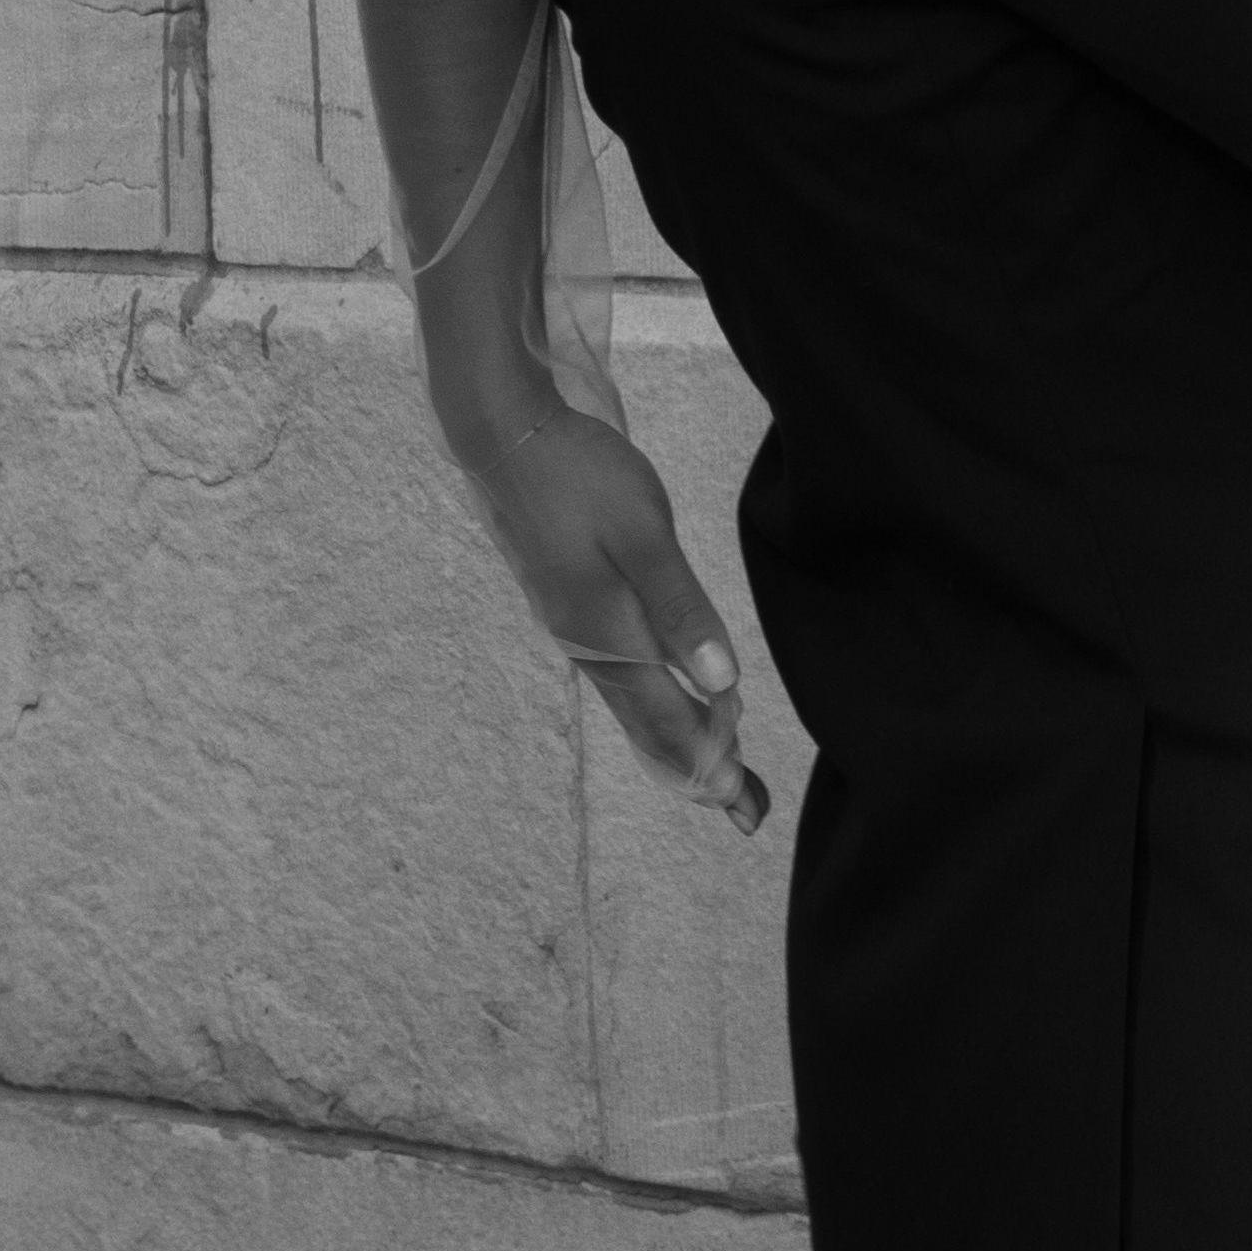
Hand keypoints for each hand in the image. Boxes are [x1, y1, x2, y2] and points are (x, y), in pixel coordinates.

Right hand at [469, 403, 770, 832]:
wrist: (506, 440)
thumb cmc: (581, 478)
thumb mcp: (642, 533)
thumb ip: (682, 607)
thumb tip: (722, 681)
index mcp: (608, 636)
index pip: (668, 719)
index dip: (711, 762)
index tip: (745, 804)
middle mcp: (588, 647)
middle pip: (650, 725)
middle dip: (699, 768)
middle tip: (745, 810)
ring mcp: (574, 628)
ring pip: (633, 702)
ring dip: (676, 738)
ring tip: (716, 769)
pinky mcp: (570, 606)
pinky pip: (619, 676)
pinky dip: (653, 702)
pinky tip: (665, 698)